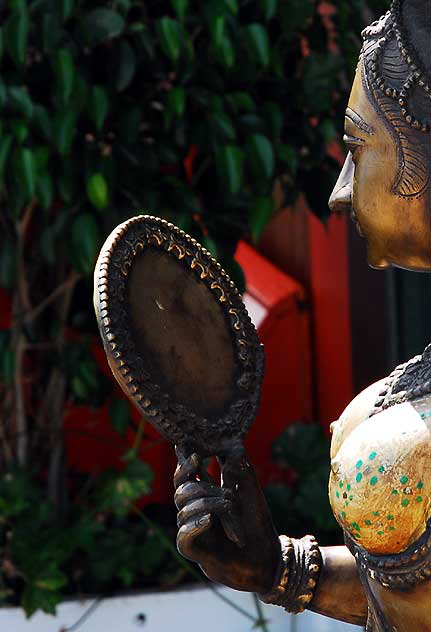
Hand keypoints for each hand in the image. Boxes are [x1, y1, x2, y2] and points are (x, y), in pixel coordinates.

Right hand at [174, 444, 280, 592]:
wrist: (267, 555)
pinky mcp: (194, 551)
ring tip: (231, 508)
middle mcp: (193, 512)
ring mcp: (191, 531)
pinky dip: (194, 525)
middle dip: (203, 486)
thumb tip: (227, 444)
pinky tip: (209, 520)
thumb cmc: (256, 522)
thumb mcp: (250, 488)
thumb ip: (238, 466)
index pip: (184, 477)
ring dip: (209, 505)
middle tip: (229, 493)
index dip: (184, 465)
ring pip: (184, 510)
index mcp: (203, 495)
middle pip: (181, 491)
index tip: (195, 454)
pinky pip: (183, 536)